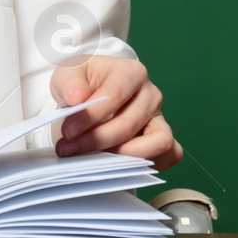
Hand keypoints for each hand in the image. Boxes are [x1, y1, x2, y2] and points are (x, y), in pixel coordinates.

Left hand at [49, 56, 181, 170]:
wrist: (90, 93)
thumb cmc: (83, 83)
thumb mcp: (68, 74)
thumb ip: (70, 84)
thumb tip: (78, 98)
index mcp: (131, 72)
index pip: (114, 96)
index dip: (90, 117)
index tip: (68, 131)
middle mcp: (151, 94)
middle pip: (128, 125)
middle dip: (97, 141)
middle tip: (70, 148)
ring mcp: (160, 118)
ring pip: (155, 143)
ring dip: (122, 157)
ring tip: (93, 158)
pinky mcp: (162, 138)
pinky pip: (169, 155)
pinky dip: (146, 165)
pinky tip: (115, 165)